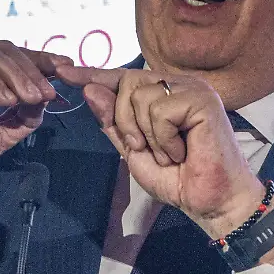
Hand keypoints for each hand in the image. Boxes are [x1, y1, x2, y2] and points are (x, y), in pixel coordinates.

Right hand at [0, 41, 72, 198]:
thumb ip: (22, 116)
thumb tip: (45, 99)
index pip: (13, 57)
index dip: (41, 61)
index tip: (68, 69)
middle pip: (4, 51)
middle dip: (32, 70)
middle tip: (49, 93)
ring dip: (16, 76)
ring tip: (32, 99)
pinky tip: (6, 100)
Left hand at [56, 65, 264, 239]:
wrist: (209, 201)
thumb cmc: (177, 178)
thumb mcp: (133, 150)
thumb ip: (112, 122)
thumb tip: (89, 89)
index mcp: (163, 93)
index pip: (122, 78)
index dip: (94, 74)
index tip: (64, 72)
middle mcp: (177, 85)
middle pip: (126, 82)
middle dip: (124, 120)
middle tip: (144, 148)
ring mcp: (192, 89)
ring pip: (140, 96)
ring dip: (147, 135)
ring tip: (169, 153)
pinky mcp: (202, 99)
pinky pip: (160, 110)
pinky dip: (163, 138)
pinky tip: (181, 151)